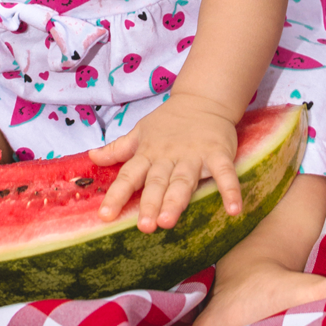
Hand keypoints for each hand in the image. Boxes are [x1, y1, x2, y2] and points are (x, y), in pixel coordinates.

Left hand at [88, 97, 241, 232]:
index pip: (129, 176)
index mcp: (148, 154)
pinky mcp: (218, 154)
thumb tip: (91, 156)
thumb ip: (118, 148)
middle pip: (157, 182)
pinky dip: (230, 190)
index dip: (117, 195)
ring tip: (169, 221)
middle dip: (150, 203)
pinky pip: (225, 173)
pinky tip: (234, 209)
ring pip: (184, 180)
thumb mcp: (140, 133)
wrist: (202, 99)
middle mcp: (168, 157)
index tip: (104, 216)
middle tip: (144, 226)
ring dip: (177, 200)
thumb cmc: (168, 122)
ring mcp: (194, 156)